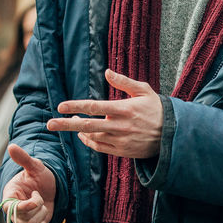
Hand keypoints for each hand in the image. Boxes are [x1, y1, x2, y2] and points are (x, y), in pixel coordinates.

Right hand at [1, 143, 55, 222]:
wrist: (50, 186)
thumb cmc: (40, 176)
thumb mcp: (35, 166)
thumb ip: (23, 158)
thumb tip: (11, 146)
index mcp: (10, 196)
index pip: (12, 208)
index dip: (26, 206)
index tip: (37, 196)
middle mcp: (14, 210)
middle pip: (23, 219)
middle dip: (38, 208)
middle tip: (40, 195)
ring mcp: (22, 219)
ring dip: (42, 213)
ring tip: (43, 202)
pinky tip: (45, 211)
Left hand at [47, 69, 162, 158]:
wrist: (172, 135)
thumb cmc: (157, 109)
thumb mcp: (144, 90)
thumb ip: (124, 82)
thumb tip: (106, 72)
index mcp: (124, 109)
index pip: (94, 107)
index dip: (75, 107)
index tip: (61, 106)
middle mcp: (120, 126)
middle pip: (87, 126)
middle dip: (66, 125)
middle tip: (49, 124)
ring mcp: (120, 140)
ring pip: (92, 137)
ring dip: (79, 132)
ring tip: (70, 124)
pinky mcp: (122, 151)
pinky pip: (99, 148)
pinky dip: (89, 142)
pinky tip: (84, 135)